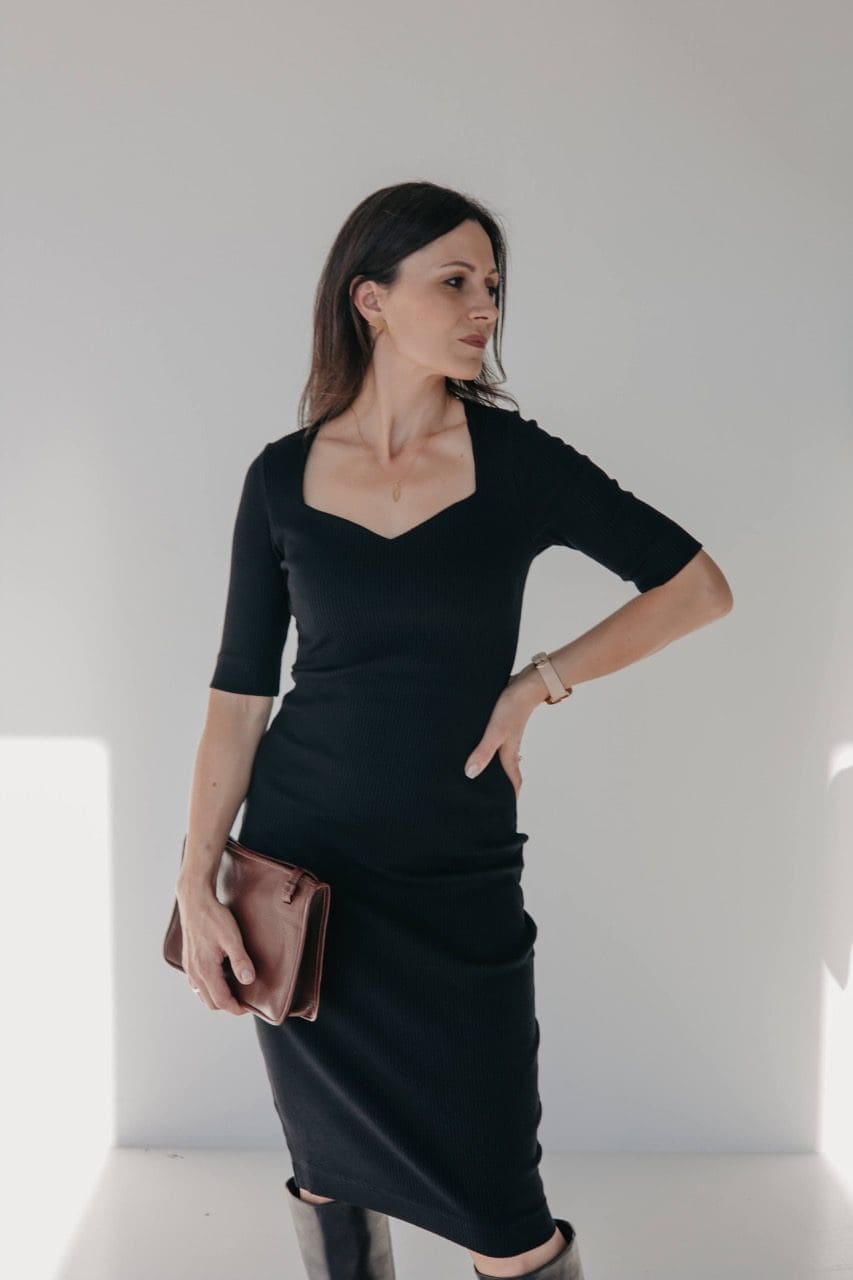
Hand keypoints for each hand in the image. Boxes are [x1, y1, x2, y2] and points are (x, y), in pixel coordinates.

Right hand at [175, 889, 256, 1015]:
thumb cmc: (213, 917)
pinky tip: (220, 978)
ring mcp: (189, 967)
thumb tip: (248, 980)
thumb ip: (240, 960)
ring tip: (234, 991)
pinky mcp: (188, 960)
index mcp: (205, 970)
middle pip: (211, 1002)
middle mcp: (194, 972)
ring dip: (217, 997)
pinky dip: (209, 988)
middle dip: (228, 1005)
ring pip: (202, 994)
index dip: (236, 1009)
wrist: (195, 901)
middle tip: (244, 1001)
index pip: (221, 1001)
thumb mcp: (231, 937)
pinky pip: (197, 984)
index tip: (249, 1008)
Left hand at [463, 664, 546, 797]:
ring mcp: (507, 737)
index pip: (513, 782)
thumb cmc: (512, 708)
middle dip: (498, 786)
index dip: (510, 798)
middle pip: (506, 773)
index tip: (504, 812)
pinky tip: (477, 748)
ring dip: (492, 768)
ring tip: (478, 777)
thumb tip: (470, 774)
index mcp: (510, 754)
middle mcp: (509, 748)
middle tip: (485, 798)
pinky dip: (488, 751)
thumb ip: (483, 752)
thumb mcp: (495, 732)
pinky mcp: (502, 725)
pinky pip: (495, 744)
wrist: (526, 683)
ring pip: (500, 758)